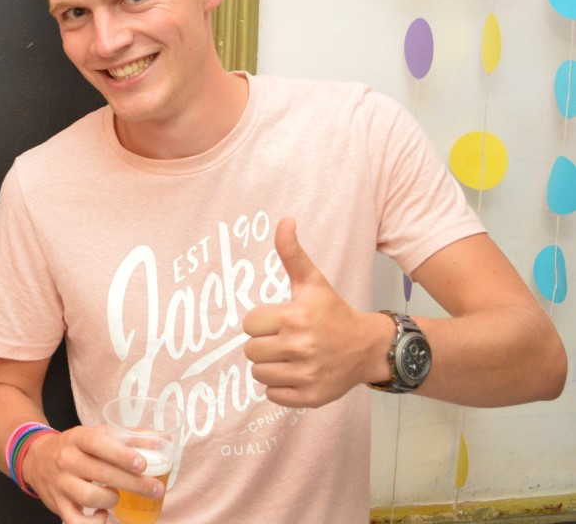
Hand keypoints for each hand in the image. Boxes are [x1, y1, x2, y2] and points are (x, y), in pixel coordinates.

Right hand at [21, 426, 164, 523]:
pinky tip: (101, 514)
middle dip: (133, 483)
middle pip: (101, 473)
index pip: (98, 444)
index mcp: (77, 438)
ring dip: (111, 499)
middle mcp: (66, 459)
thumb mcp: (95, 434)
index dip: (121, 454)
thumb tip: (161, 441)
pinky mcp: (58, 504)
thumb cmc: (75, 447)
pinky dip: (93, 522)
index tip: (142, 464)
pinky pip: (75, 521)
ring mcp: (60, 483)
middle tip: (155, 489)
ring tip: (117, 496)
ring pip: (89, 497)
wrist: (36, 458)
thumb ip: (128, 437)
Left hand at [242, 217, 385, 407]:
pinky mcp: (311, 397)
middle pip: (251, 351)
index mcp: (295, 317)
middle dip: (264, 344)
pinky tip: (297, 373)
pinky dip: (280, 387)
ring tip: (291, 356)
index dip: (262, 322)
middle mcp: (300, 347)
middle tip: (285, 339)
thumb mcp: (312, 281)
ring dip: (271, 366)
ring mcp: (306, 374)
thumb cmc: (334, 312)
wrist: (368, 347)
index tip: (280, 320)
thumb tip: (284, 220)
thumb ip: (291, 253)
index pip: (249, 324)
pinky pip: (272, 395)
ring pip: (259, 374)